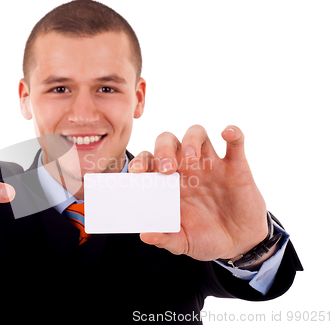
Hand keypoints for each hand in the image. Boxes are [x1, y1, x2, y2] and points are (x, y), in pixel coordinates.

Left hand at [129, 125, 267, 260]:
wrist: (240, 244)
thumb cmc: (206, 238)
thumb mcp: (184, 242)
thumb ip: (166, 239)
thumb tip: (146, 236)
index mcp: (168, 183)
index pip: (148, 161)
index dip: (140, 162)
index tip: (138, 172)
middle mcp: (186, 168)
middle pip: (168, 142)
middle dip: (163, 149)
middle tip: (166, 169)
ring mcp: (211, 164)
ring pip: (196, 133)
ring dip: (191, 140)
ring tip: (192, 158)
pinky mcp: (236, 166)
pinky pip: (235, 142)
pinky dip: (233, 133)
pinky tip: (227, 134)